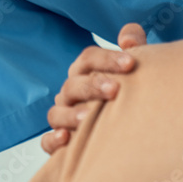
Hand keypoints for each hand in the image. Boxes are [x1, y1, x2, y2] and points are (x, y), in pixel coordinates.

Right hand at [40, 23, 146, 154]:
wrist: (122, 126)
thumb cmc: (126, 89)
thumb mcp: (131, 65)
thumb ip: (134, 44)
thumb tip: (127, 39)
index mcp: (84, 71)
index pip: (89, 58)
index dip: (108, 59)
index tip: (130, 63)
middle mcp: (70, 92)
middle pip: (73, 84)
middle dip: (92, 85)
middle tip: (115, 90)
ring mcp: (62, 116)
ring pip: (56, 113)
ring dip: (70, 114)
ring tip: (88, 117)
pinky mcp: (58, 142)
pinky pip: (47, 141)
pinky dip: (53, 140)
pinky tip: (66, 138)